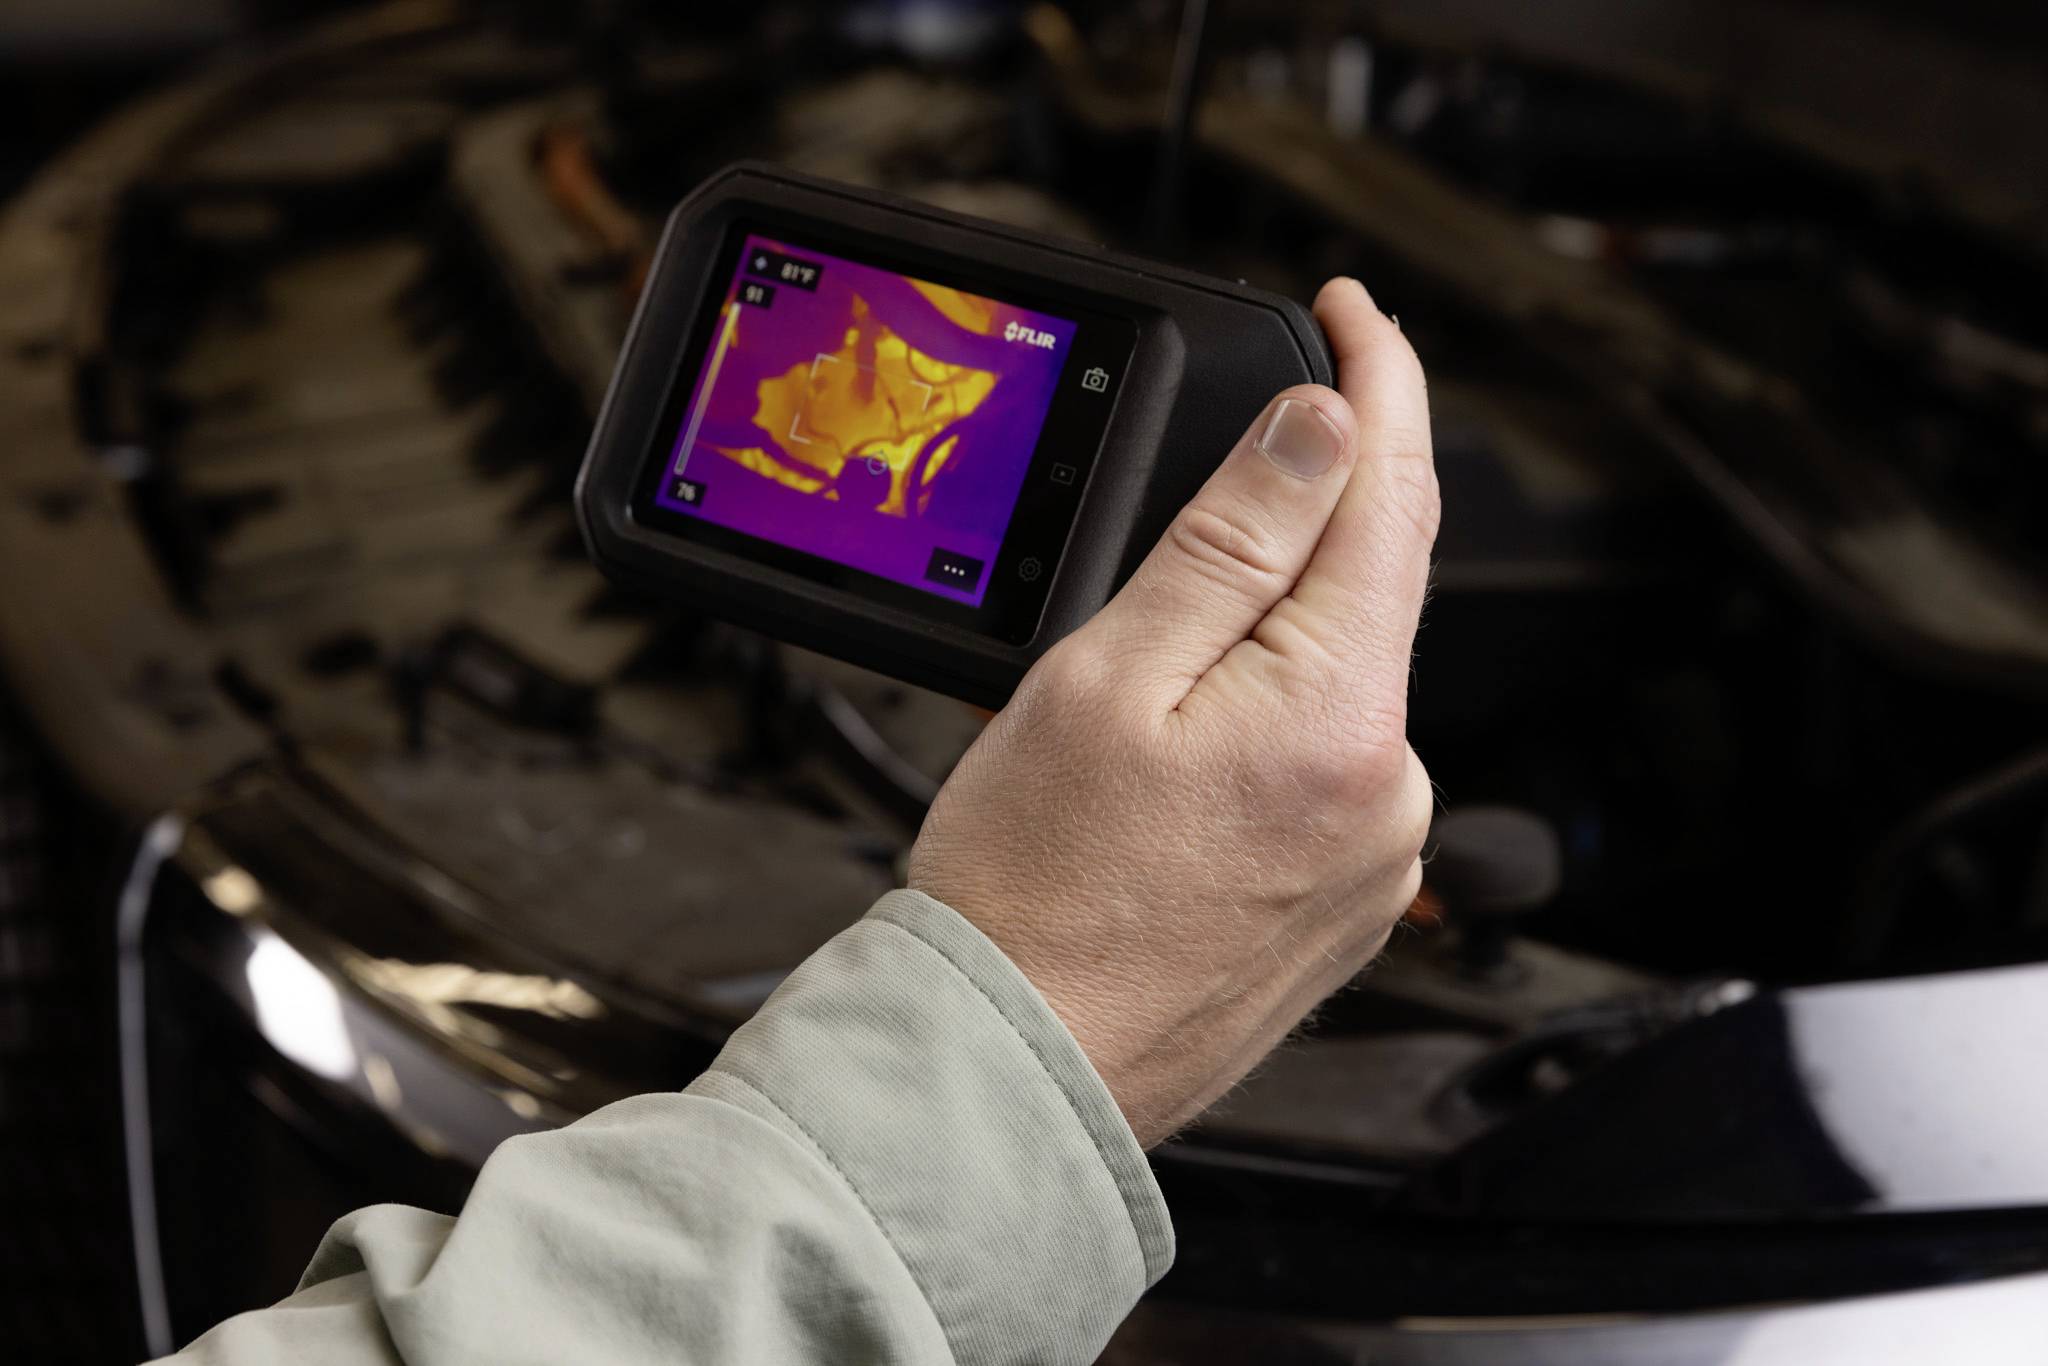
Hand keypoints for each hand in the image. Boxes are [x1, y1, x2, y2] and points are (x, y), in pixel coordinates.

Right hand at [909, 278, 1437, 1146]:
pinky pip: (1327, 764)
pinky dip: (1270, 722)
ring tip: (1144, 678)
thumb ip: (1231, 543)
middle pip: (1370, 587)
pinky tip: (1183, 755)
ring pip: (1340, 680)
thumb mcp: (1107, 674)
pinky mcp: (1349, 902)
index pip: (1391, 493)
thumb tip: (1324, 430)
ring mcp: (1378, 857)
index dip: (1380, 380)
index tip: (1355, 308)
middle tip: (1216, 472)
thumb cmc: (1033, 888)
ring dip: (1271, 634)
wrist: (1014, 1065)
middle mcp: (1392, 788)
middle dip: (1306, 511)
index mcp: (1340, 713)